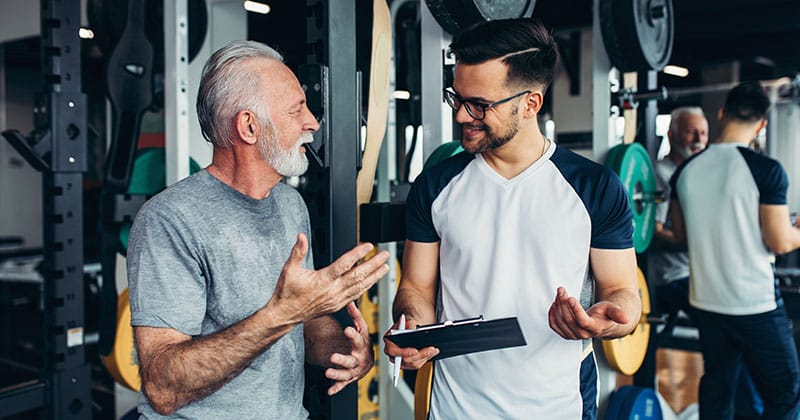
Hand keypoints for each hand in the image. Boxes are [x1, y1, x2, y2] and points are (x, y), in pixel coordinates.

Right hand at [270, 233, 388, 322]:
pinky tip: (372, 281)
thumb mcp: (289, 269)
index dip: (358, 254)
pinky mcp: (337, 306)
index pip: (345, 264)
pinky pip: (355, 295)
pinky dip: (365, 287)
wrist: (285, 315)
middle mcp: (333, 290)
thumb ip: (298, 251)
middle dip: (374, 264)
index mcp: (323, 280)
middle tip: (384, 254)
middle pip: (358, 275)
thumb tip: (301, 236)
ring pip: (360, 287)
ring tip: (385, 267)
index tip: (369, 246)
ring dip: (374, 276)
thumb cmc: (287, 293)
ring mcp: (336, 300)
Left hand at [324, 302, 373, 394]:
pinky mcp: (348, 378)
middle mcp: (358, 359)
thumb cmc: (362, 343)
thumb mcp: (361, 329)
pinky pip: (342, 384)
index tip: (347, 329)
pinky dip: (336, 388)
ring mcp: (353, 370)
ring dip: (336, 374)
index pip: (358, 339)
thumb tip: (350, 301)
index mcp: (361, 345)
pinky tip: (329, 390)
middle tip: (333, 357)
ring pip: (345, 373)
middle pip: (351, 360)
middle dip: (342, 359)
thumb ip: (355, 316)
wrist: (366, 361)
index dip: (353, 334)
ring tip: (327, 372)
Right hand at [382, 317, 438, 369]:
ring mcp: (399, 360)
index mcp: (389, 341)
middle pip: (405, 359)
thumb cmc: (407, 325)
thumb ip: (409, 325)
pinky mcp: (407, 363)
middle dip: (420, 355)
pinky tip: (431, 353)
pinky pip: (416, 364)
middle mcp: (392, 353)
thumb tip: (412, 329)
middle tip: (430, 349)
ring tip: (434, 350)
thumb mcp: (408, 321)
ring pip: (413, 364)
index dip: (404, 352)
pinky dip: (425, 359)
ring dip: (425, 357)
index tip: (415, 350)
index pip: (393, 351)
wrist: (410, 329)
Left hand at [548, 287, 630, 339]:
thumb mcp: (613, 310)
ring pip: (560, 322)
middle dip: (563, 303)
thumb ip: (618, 313)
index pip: (582, 321)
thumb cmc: (607, 314)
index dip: (575, 310)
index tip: (571, 298)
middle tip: (562, 290)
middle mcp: (583, 334)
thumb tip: (626, 318)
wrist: (603, 323)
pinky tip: (554, 304)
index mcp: (595, 328)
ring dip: (557, 306)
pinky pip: (554, 326)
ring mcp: (573, 335)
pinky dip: (552, 315)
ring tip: (559, 293)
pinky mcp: (566, 333)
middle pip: (569, 319)